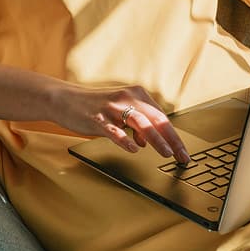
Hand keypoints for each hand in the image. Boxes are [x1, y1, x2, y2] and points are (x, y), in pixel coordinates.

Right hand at [54, 82, 190, 163]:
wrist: (65, 99)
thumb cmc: (95, 107)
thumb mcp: (119, 112)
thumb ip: (135, 125)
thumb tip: (147, 142)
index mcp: (136, 94)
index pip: (161, 116)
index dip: (174, 135)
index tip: (183, 152)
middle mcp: (127, 97)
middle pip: (155, 118)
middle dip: (171, 139)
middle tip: (182, 156)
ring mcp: (112, 107)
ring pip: (140, 122)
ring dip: (155, 138)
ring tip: (166, 153)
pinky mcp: (97, 118)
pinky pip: (114, 129)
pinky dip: (125, 139)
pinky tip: (133, 149)